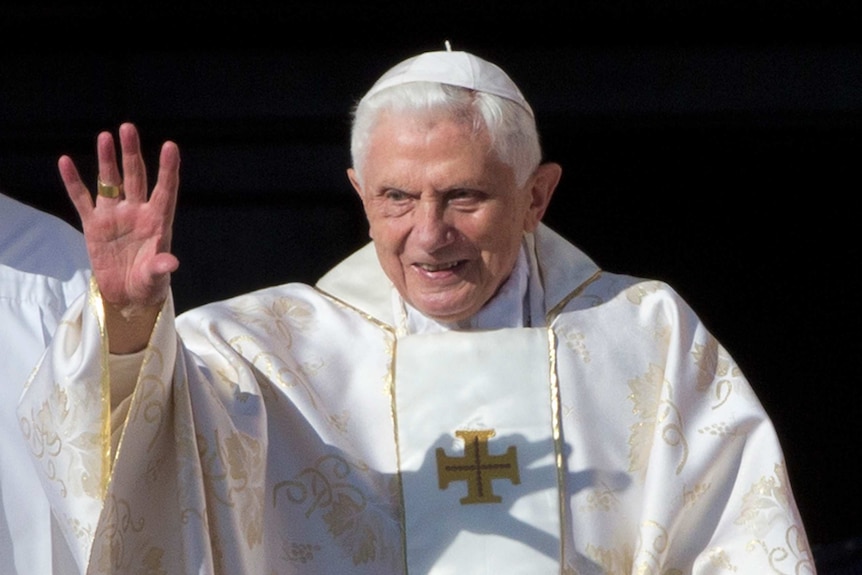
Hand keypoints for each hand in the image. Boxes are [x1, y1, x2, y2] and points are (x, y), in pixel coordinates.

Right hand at [60, 122, 179, 351]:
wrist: (127, 296)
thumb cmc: (149, 285)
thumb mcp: (156, 279)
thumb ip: (160, 267)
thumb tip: (171, 262)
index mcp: (158, 221)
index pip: (165, 190)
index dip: (168, 169)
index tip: (171, 146)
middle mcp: (137, 212)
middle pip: (135, 177)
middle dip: (132, 154)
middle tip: (128, 128)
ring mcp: (115, 216)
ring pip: (110, 182)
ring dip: (107, 160)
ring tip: (105, 136)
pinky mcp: (94, 225)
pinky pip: (82, 199)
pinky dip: (74, 182)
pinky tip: (65, 161)